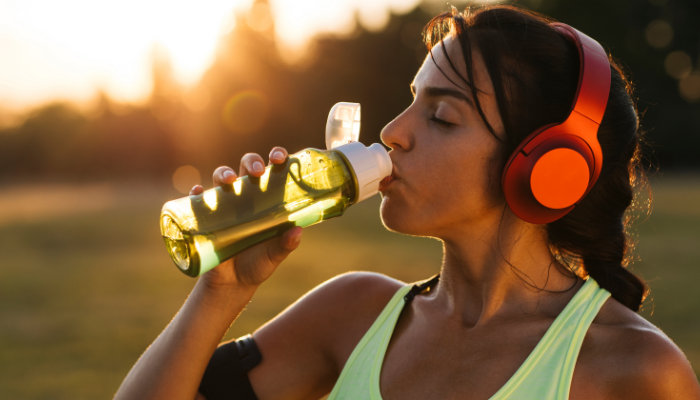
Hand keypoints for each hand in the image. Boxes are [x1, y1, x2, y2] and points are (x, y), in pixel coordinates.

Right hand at [189, 147, 302, 290]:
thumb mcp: (274, 255)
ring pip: (222, 177)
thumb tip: (297, 231)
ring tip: (230, 180)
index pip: (273, 170)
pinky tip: (198, 191)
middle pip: (246, 166)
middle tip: (257, 171)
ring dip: (224, 172)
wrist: (233, 283)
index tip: (279, 157)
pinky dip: (196, 192)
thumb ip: (286, 245)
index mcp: (268, 199)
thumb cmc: (258, 263)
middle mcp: (247, 196)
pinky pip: (198, 199)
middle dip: (251, 161)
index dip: (276, 157)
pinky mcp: (207, 216)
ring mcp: (225, 204)